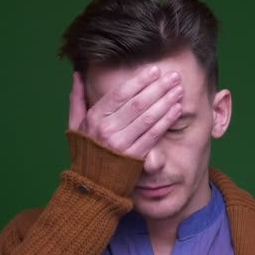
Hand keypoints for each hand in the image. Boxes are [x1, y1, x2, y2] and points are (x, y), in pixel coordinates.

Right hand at [68, 66, 182, 157]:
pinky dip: (166, 121)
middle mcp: (107, 130)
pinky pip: (153, 135)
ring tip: (179, 90)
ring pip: (148, 118)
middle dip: (158, 88)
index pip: (120, 94)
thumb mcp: (75, 124)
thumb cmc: (86, 149)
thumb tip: (77, 74)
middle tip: (174, 76)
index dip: (139, 81)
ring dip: (166, 102)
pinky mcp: (135, 157)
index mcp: (94, 118)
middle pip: (138, 103)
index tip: (154, 70)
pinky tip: (176, 110)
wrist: (93, 183)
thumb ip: (77, 99)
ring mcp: (122, 144)